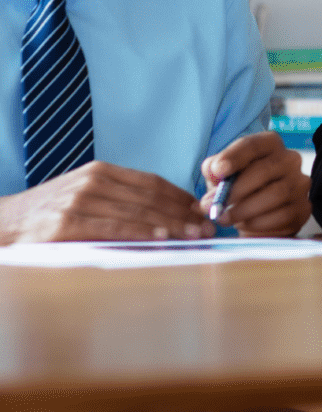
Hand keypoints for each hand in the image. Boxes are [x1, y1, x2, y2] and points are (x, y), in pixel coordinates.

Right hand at [0, 161, 212, 243]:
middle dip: (185, 214)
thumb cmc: (48, 214)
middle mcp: (94, 182)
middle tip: (210, 227)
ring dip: (172, 225)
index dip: (183, 198)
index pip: (154, 183)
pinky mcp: (67, 223)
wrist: (1, 224)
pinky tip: (162, 239)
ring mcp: (80, 201)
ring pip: (138, 213)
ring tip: (196, 235)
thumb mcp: (85, 197)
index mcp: (101, 172)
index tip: (205, 211)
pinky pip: (113, 228)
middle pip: (152, 198)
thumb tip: (165, 216)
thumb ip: (119, 201)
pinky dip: (141, 233)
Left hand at [200, 132, 311, 236]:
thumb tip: (213, 171)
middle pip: (265, 170)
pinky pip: (282, 215)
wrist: (258, 217)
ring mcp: (300, 183)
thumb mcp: (222, 177)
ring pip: (275, 194)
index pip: (254, 144)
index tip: (218, 171)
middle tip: (214, 206)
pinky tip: (245, 225)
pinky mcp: (304, 207)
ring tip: (224, 218)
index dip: (235, 156)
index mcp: (269, 145)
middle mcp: (290, 159)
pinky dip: (258, 223)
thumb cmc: (239, 190)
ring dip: (244, 209)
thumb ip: (214, 170)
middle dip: (236, 189)